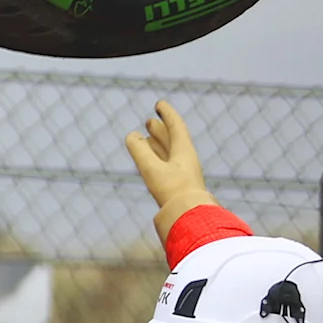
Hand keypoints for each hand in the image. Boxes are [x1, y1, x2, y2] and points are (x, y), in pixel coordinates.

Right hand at [123, 100, 216, 238]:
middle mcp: (185, 160)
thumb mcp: (152, 168)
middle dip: (161, 129)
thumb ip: (139, 151)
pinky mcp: (179, 185)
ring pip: (169, 152)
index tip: (159, 105)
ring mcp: (183, 172)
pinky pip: (167, 164)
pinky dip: (157, 157)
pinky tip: (151, 162)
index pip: (176, 126)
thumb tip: (131, 136)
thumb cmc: (173, 192)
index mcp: (184, 151)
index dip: (167, 114)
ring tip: (147, 138)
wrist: (191, 217)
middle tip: (150, 121)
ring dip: (158, 143)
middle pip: (173, 139)